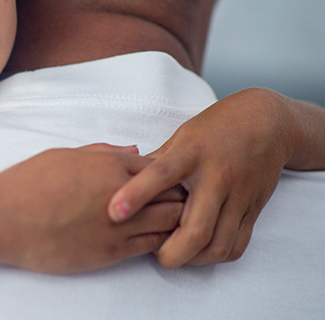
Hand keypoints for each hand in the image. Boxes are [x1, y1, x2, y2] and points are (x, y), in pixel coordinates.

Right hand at [0, 144, 183, 273]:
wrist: (4, 219)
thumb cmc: (27, 184)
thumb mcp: (63, 156)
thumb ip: (102, 152)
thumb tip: (132, 150)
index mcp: (109, 165)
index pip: (158, 168)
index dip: (166, 175)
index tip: (166, 181)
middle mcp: (122, 193)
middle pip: (173, 194)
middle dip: (179, 197)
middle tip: (176, 202)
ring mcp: (120, 225)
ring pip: (170, 222)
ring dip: (175, 221)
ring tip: (171, 223)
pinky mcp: (112, 252)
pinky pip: (152, 246)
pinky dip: (161, 242)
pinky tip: (156, 241)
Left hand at [107, 91, 293, 267]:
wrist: (266, 122)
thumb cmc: (215, 128)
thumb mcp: (180, 136)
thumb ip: (155, 162)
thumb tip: (124, 182)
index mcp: (191, 153)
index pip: (161, 174)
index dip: (136, 195)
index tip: (114, 212)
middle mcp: (216, 177)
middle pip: (195, 229)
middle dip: (170, 252)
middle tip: (154, 252)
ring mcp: (237, 196)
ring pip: (218, 245)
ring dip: (192, 258)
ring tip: (175, 252)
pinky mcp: (253, 210)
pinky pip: (236, 245)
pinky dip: (215, 255)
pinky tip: (199, 250)